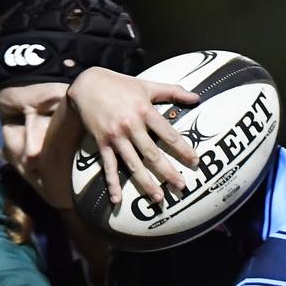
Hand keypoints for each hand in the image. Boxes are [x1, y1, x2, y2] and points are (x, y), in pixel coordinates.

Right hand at [66, 67, 200, 204]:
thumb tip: (197, 97)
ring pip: (133, 164)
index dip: (183, 149)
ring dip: (146, 183)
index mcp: (145, 111)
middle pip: (152, 154)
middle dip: (167, 171)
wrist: (87, 84)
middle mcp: (131, 125)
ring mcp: (115, 136)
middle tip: (181, 186)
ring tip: (158, 198)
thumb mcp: (147, 86)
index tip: (195, 161)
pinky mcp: (102, 143)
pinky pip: (108, 166)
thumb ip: (173, 92)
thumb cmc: (121, 85)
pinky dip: (112, 184)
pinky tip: (117, 200)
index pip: (168, 134)